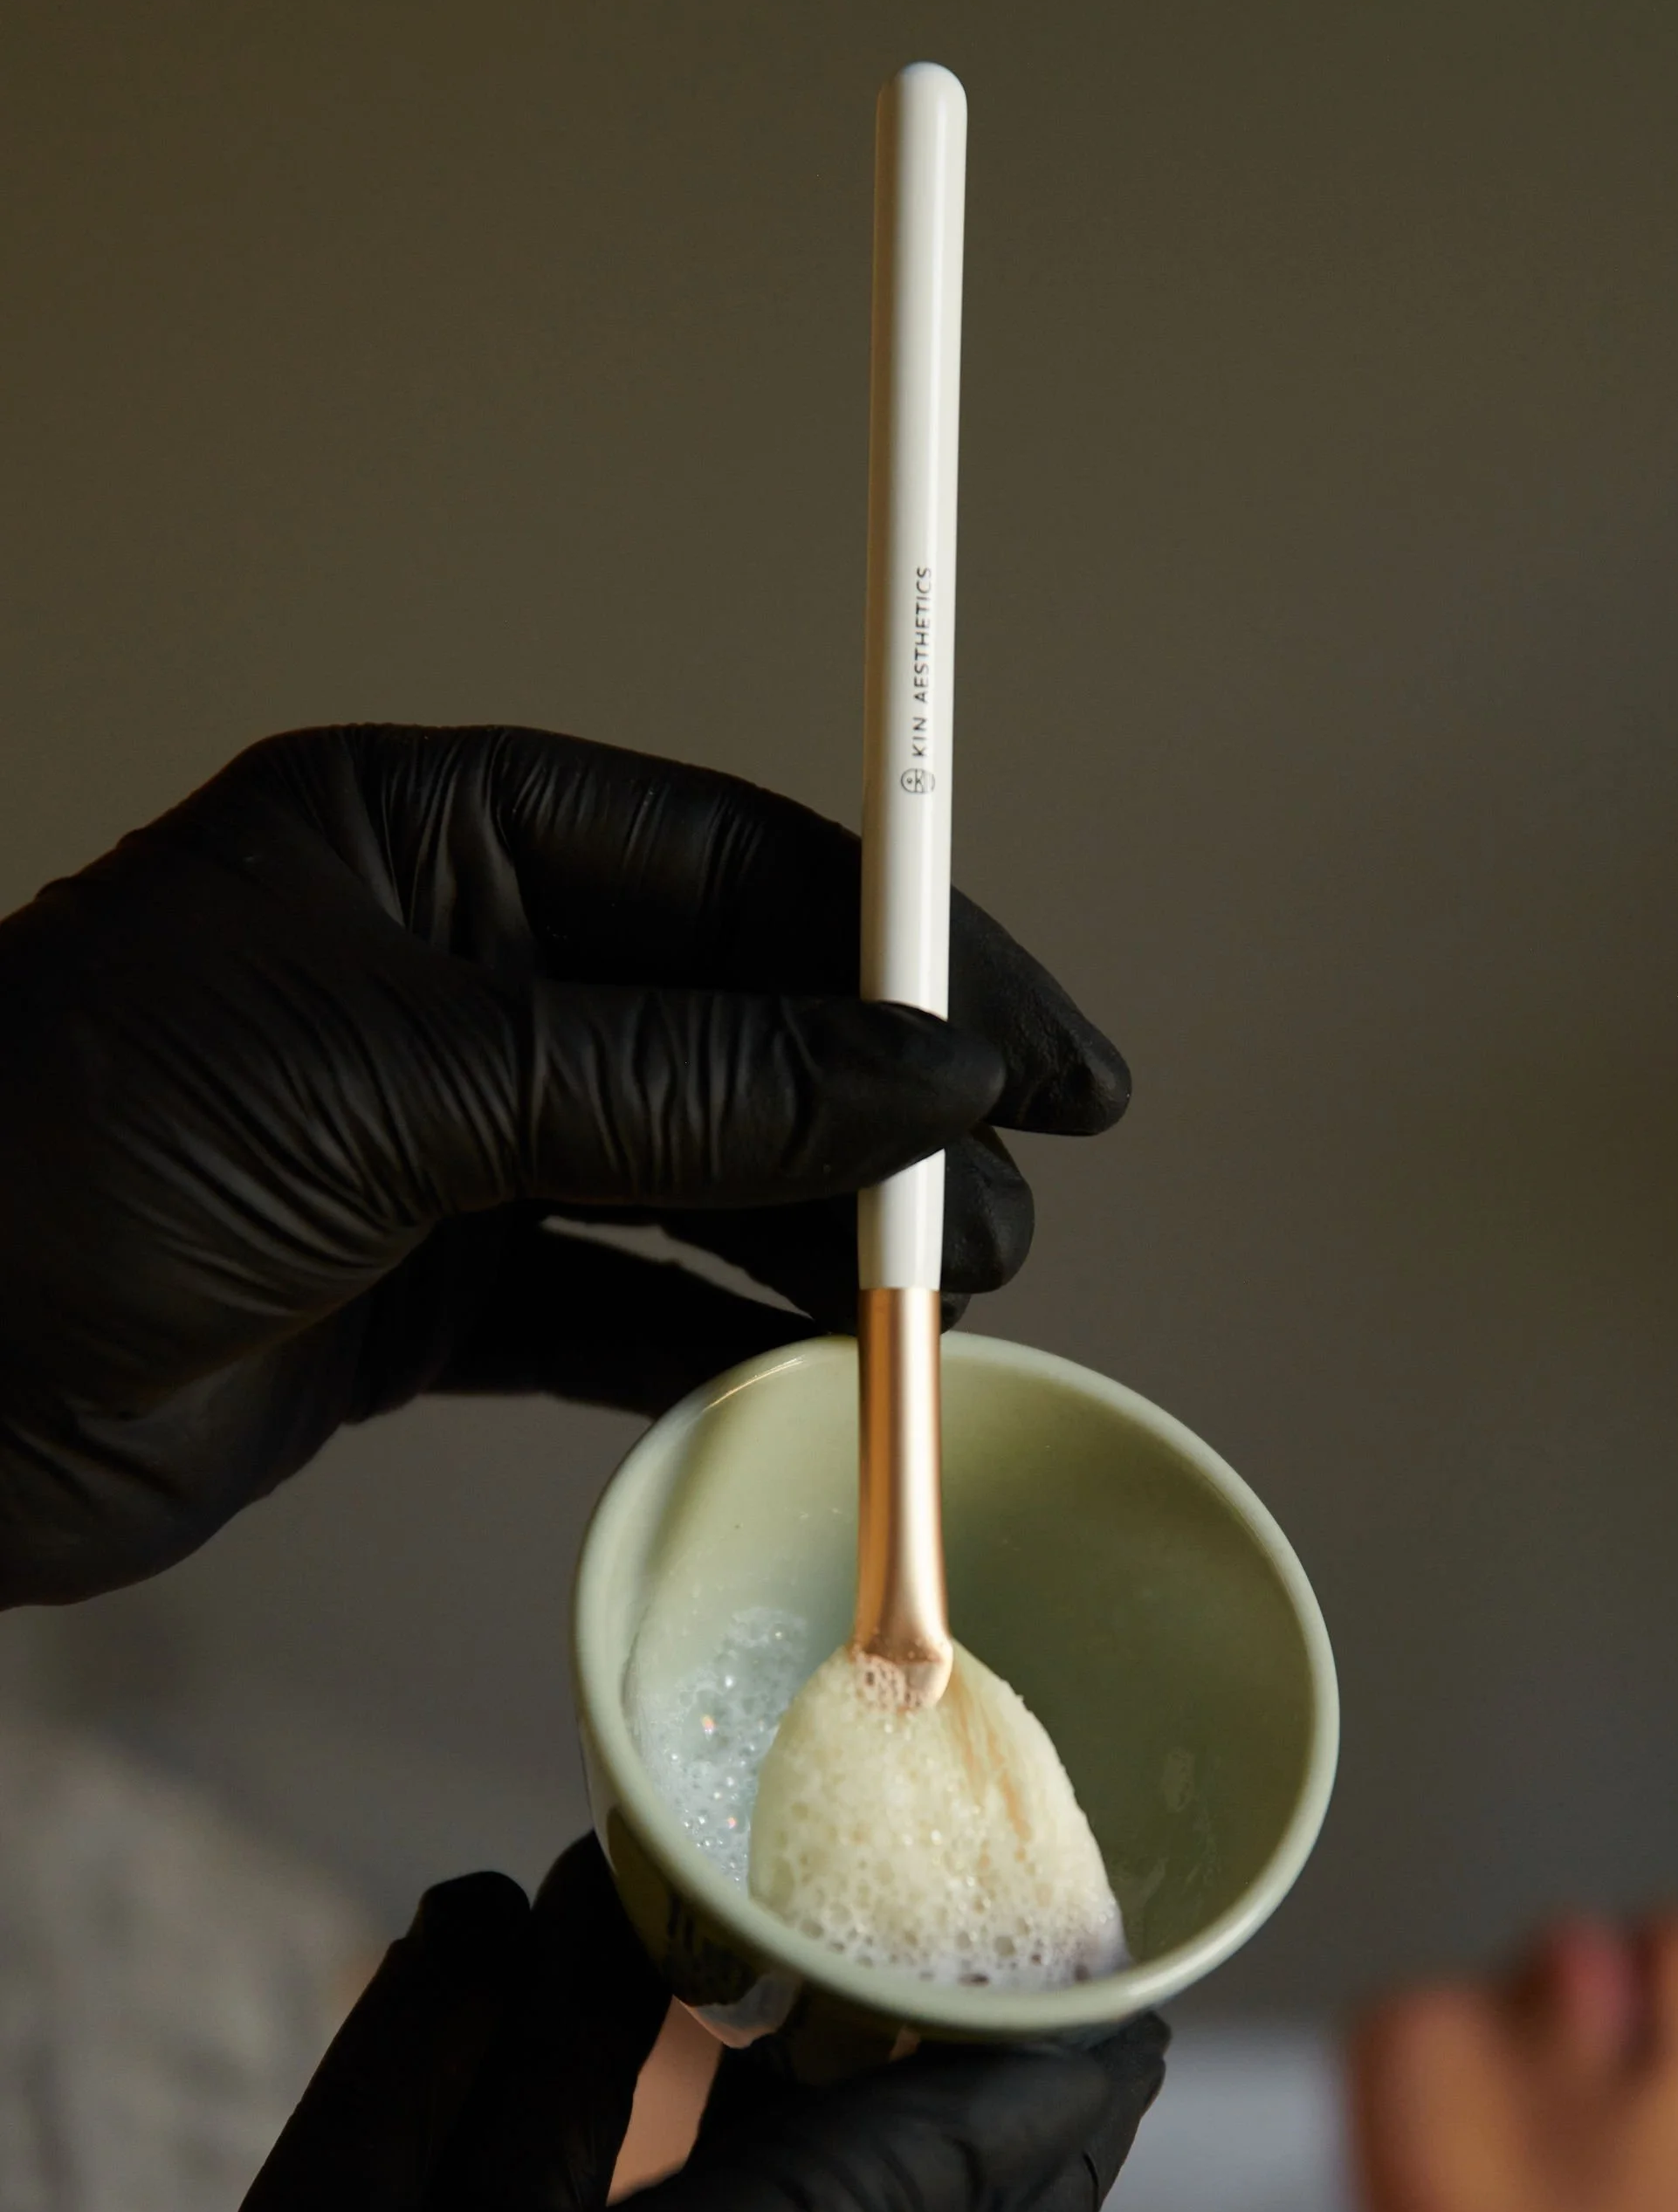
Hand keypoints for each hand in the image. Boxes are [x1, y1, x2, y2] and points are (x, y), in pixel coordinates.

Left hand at [0, 726, 1127, 1602]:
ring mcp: (436, 1134)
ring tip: (944, 1312)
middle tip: (1007, 1225)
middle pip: (735, 1018)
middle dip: (883, 1116)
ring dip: (818, 1237)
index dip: (912, 951)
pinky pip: (609, 1298)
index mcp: (438, 839)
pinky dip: (709, 1335)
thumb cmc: (78, 1153)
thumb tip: (923, 1079)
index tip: (1047, 1056)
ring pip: (690, 1168)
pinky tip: (808, 1372)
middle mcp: (450, 970)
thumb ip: (680, 1085)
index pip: (736, 862)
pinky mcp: (414, 1290)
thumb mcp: (407, 1084)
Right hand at [0, 1840, 1165, 2211]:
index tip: (1114, 1994)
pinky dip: (442, 2044)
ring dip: (606, 2012)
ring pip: (574, 2170)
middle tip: (872, 1876)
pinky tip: (473, 1911)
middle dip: (814, 2044)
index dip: (1042, 2147)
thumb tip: (1036, 2104)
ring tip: (641, 1851)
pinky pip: (413, 2165)